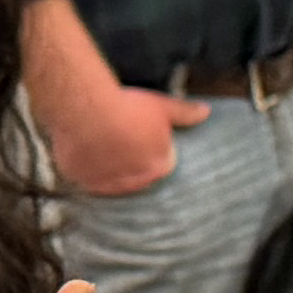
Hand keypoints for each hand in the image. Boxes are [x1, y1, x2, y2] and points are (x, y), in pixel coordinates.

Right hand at [38, 45, 204, 195]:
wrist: (87, 112)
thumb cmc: (126, 108)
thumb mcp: (161, 106)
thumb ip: (184, 113)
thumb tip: (205, 112)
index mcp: (161, 165)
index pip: (164, 163)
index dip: (154, 147)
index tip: (143, 135)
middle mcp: (139, 181)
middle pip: (140, 174)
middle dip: (134, 160)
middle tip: (122, 138)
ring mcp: (112, 186)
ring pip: (116, 180)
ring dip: (113, 167)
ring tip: (104, 145)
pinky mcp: (88, 185)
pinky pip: (92, 181)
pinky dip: (91, 171)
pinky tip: (87, 151)